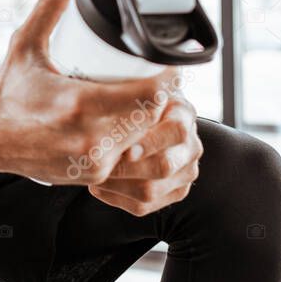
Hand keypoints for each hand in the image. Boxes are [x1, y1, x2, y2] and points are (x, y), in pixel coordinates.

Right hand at [0, 0, 175, 183]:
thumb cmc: (7, 92)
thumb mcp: (25, 45)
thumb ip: (49, 9)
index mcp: (78, 104)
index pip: (148, 95)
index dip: (168, 79)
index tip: (169, 66)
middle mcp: (90, 138)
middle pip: (154, 117)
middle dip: (166, 99)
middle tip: (166, 81)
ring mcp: (93, 162)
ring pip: (148, 142)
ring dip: (156, 123)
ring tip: (156, 104)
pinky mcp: (92, 176)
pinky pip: (132, 160)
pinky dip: (140, 144)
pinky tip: (139, 129)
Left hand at [88, 86, 202, 215]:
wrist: (142, 122)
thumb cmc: (126, 99)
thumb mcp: (127, 86)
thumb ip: (121, 87)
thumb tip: (96, 75)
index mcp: (182, 112)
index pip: (176, 129)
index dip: (149, 140)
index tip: (123, 146)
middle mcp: (190, 143)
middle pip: (163, 165)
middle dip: (125, 167)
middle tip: (97, 162)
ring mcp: (185, 170)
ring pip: (151, 190)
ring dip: (115, 183)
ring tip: (90, 171)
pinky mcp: (174, 192)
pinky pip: (144, 206)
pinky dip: (115, 197)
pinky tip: (97, 184)